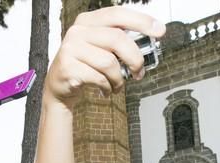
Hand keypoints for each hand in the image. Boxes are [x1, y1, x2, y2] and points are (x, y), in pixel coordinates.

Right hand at [43, 7, 165, 107]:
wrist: (59, 86)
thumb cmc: (84, 66)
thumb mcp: (100, 48)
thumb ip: (118, 42)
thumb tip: (148, 45)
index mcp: (88, 21)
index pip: (118, 14)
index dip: (141, 21)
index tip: (159, 31)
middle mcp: (78, 31)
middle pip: (117, 39)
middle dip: (134, 59)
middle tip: (139, 72)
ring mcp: (71, 48)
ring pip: (109, 62)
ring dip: (119, 79)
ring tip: (117, 85)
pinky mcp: (67, 67)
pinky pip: (98, 78)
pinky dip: (107, 87)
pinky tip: (105, 90)